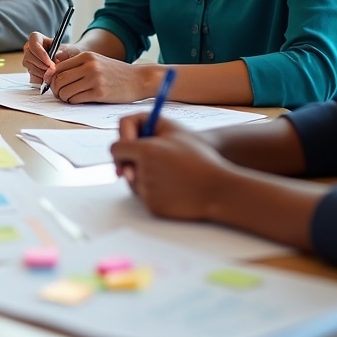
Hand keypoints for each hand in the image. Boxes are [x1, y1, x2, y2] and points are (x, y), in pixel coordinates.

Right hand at [22, 31, 72, 83]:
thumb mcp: (68, 50)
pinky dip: (41, 80)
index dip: (40, 53)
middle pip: (29, 56)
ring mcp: (30, 61)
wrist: (71, 63)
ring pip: (30, 67)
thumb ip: (61, 52)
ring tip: (53, 75)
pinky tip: (49, 80)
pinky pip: (32, 78)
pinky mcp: (32, 72)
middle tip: (53, 70)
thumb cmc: (69, 53)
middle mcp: (31, 49)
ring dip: (42, 73)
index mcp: (38, 39)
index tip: (50, 63)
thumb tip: (54, 58)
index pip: (33, 42)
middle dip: (41, 65)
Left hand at [46, 49, 151, 103]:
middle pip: (58, 80)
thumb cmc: (115, 73)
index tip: (53, 84)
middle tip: (59, 94)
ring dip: (63, 97)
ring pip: (65, 91)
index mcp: (86, 56)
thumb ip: (77, 66)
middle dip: (55, 90)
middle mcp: (89, 66)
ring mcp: (94, 79)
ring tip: (69, 98)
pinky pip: (76, 99)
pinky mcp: (100, 93)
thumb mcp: (96, 62)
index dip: (52, 78)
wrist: (138, 79)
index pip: (57, 67)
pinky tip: (78, 100)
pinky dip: (72, 102)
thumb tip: (53, 76)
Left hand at [111, 114, 228, 220]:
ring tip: (170, 172)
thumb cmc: (200, 157)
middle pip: (123, 166)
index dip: (122, 144)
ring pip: (133, 182)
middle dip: (132, 161)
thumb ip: (144, 128)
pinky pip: (145, 197)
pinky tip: (173, 187)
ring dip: (143, 176)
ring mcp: (147, 192)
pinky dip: (154, 191)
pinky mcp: (153, 208)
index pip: (116, 148)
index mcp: (146, 151)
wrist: (220, 189)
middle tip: (150, 159)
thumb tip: (125, 144)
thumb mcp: (174, 131)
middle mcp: (143, 172)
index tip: (130, 144)